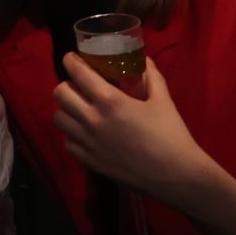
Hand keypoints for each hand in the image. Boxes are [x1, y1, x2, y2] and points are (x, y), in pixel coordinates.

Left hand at [52, 54, 214, 206]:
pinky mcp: (90, 162)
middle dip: (67, 84)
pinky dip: (72, 135)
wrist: (176, 176)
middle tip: (80, 86)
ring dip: (67, 110)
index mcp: (110, 101)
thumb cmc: (171, 135)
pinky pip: (68, 143)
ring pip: (59, 118)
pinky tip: (85, 133)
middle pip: (60, 94)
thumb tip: (143, 60)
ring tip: (80, 109)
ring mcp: (88, 143)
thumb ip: (151, 76)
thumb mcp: (163, 100)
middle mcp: (92, 120)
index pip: (77, 73)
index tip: (73, 59)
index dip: (71, 61)